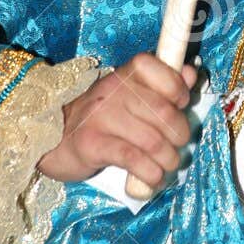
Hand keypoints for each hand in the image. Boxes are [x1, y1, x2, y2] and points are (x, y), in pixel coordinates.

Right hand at [38, 54, 196, 192]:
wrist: (52, 139)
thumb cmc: (99, 119)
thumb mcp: (129, 97)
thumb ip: (161, 85)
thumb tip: (191, 73)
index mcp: (124, 75)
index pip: (153, 66)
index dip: (175, 86)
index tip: (180, 104)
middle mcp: (113, 91)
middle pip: (162, 111)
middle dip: (180, 134)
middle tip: (178, 146)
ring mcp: (101, 117)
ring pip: (152, 140)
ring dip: (168, 159)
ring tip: (168, 165)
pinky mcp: (93, 144)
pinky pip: (133, 159)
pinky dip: (151, 173)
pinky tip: (153, 178)